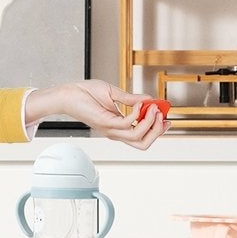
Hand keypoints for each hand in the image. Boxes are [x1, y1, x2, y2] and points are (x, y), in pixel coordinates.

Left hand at [27, 80, 166, 149]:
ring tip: (153, 107)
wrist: (69, 93)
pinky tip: (139, 102)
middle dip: (158, 131)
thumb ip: (132, 99)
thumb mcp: (114, 94)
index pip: (143, 137)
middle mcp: (116, 132)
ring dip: (151, 122)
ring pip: (138, 136)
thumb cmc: (87, 94)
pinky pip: (128, 124)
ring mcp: (111, 129)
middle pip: (143, 144)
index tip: (167, 119)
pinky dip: (138, 113)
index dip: (158, 131)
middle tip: (162, 115)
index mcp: (119, 127)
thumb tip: (149, 99)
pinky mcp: (106, 123)